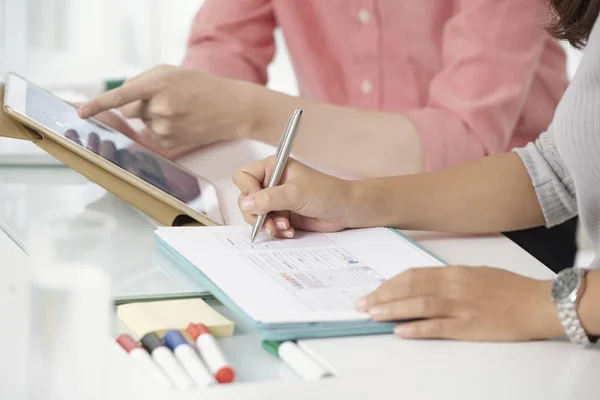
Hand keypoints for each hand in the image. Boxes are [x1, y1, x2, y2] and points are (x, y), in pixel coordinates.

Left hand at [78, 65, 253, 157]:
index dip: (98, 104)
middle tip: (166, 99)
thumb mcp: (172, 72)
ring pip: (143, 122)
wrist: (232, 108)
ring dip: (154, 116)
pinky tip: (183, 123)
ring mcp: (165, 128)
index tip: (81, 112)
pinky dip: (163, 128)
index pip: (122, 96)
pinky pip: (153, 134)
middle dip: (140, 105)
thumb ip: (144, 81)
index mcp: (159, 84)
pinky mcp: (169, 143)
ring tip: (181, 110)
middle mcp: (160, 108)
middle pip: (130, 110)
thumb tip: (122, 102)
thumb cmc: (202, 86)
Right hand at [233, 157, 354, 236]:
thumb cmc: (326, 193)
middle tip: (271, 222)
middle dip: (257, 214)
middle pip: (246, 198)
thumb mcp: (296, 193)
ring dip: (267, 224)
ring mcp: (275, 200)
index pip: (244, 177)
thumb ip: (269, 198)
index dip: (248, 191)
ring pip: (255, 215)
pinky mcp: (281, 214)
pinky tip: (290, 230)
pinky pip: (267, 225)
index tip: (258, 204)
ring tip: (284, 227)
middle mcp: (271, 183)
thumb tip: (246, 203)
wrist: (345, 210)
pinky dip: (276, 230)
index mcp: (273, 168)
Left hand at [355, 266, 562, 340]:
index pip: (413, 275)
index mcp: (454, 272)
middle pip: (410, 288)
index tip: (373, 290)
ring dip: (392, 310)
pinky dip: (416, 329)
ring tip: (372, 315)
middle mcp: (454, 286)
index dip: (390, 283)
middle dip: (382, 296)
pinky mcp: (470, 326)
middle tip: (362, 304)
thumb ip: (450, 279)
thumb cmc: (510, 288)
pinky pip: (437, 327)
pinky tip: (400, 331)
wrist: (539, 303)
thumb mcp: (476, 274)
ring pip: (419, 305)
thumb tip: (424, 286)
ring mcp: (461, 306)